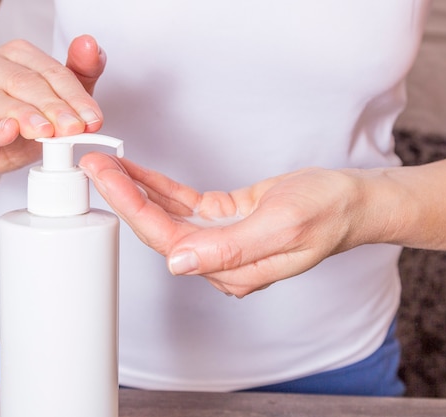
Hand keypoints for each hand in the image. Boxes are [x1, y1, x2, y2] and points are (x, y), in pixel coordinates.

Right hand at [0, 35, 105, 183]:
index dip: (75, 96)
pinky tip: (8, 131)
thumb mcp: (51, 104)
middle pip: (25, 82)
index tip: (93, 119)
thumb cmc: (10, 123)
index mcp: (14, 57)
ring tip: (46, 131)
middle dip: (54, 107)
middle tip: (74, 128)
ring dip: (26, 116)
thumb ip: (77, 80)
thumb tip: (92, 47)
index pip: (50, 71)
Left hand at [80, 153, 366, 296]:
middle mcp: (221, 260)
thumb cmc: (326, 213)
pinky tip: (138, 173)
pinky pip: (184, 204)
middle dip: (124, 196)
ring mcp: (221, 240)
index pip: (170, 241)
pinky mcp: (224, 220)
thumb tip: (179, 263)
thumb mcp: (282, 227)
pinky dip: (160, 187)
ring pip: (168, 216)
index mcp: (232, 268)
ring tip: (107, 164)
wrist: (351, 201)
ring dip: (137, 190)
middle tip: (94, 164)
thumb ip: (230, 249)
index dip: (134, 208)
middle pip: (160, 229)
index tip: (107, 177)